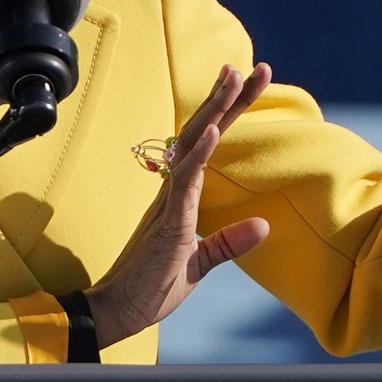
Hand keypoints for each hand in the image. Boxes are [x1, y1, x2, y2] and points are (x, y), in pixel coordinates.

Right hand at [84, 63, 273, 348]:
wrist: (117, 313)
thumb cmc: (150, 288)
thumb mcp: (198, 264)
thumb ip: (228, 243)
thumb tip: (264, 225)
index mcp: (180, 196)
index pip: (209, 144)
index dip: (229, 114)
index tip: (249, 82)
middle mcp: (173, 190)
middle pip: (203, 132)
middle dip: (230, 99)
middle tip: (256, 67)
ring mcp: (169, 203)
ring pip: (194, 145)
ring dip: (217, 111)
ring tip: (235, 78)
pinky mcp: (169, 223)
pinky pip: (184, 181)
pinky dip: (199, 154)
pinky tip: (215, 131)